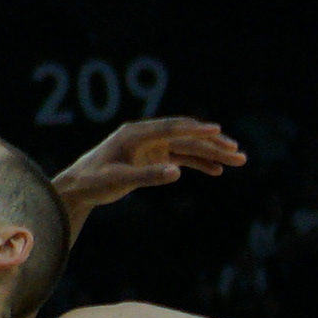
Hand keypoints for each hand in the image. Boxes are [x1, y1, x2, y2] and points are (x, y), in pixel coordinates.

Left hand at [52, 116, 245, 222]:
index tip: (218, 130)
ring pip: (187, 148)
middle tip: (238, 152)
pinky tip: (216, 170)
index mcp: (136, 134)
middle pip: (186, 138)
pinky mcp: (153, 158)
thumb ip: (147, 176)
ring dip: (211, 154)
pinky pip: (181, 158)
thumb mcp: (119, 181)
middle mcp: (147, 137)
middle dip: (214, 145)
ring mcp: (152, 147)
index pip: (172, 128)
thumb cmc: (93, 182)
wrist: (78, 188)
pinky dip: (199, 164)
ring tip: (237, 161)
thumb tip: (177, 172)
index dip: (196, 130)